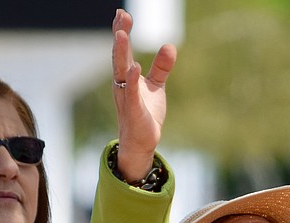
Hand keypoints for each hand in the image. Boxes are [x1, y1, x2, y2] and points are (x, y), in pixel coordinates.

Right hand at [110, 9, 176, 180]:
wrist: (141, 142)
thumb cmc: (145, 113)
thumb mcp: (156, 86)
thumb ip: (161, 67)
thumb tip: (169, 45)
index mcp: (126, 77)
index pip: (122, 51)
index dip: (121, 32)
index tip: (122, 13)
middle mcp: (122, 85)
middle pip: (119, 56)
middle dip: (119, 36)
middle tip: (121, 15)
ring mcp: (126, 97)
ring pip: (121, 72)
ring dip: (121, 53)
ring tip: (122, 34)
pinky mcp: (134, 111)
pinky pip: (132, 94)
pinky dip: (132, 80)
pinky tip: (135, 67)